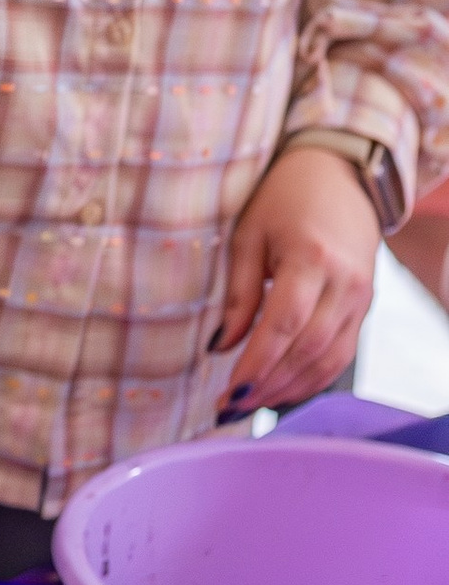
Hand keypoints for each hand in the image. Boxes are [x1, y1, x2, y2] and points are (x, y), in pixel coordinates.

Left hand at [214, 142, 379, 414]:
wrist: (338, 176)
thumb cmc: (284, 199)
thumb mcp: (248, 236)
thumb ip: (238, 294)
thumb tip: (220, 346)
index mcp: (311, 258)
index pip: (283, 325)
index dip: (256, 364)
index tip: (229, 391)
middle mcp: (344, 282)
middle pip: (307, 349)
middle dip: (267, 385)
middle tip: (229, 407)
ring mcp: (361, 297)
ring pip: (328, 359)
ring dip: (288, 389)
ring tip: (250, 405)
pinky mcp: (365, 307)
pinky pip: (341, 354)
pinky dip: (312, 378)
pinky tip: (281, 390)